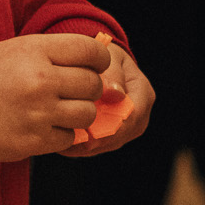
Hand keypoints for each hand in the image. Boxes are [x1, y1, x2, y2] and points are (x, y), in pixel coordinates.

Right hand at [0, 33, 141, 162]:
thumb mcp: (13, 50)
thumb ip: (51, 52)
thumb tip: (93, 58)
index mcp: (35, 51)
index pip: (90, 51)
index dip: (99, 59)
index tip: (95, 66)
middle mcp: (41, 80)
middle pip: (93, 84)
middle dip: (88, 89)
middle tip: (73, 91)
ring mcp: (39, 112)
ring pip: (87, 113)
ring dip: (79, 113)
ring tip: (59, 110)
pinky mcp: (35, 141)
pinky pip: (69, 137)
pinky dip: (62, 134)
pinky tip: (44, 126)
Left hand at [58, 39, 153, 158]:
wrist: (99, 62)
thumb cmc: (104, 57)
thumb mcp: (109, 57)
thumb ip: (112, 74)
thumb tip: (116, 94)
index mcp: (143, 94)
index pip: (132, 116)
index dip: (110, 126)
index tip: (87, 130)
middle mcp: (138, 116)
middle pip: (119, 136)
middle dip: (94, 139)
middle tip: (67, 138)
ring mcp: (125, 129)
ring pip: (106, 144)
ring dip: (84, 144)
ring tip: (61, 139)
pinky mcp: (111, 136)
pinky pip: (96, 147)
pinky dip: (80, 145)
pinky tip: (62, 140)